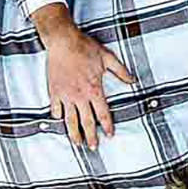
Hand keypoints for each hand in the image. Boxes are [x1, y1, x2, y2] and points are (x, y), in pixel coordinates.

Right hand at [36, 9, 135, 147]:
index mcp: (94, 89)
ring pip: (70, 120)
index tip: (110, 135)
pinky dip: (58, 117)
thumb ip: (120, 71)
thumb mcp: (107, 57)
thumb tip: (132, 80)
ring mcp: (66, 95)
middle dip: (91, 137)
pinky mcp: (55, 92)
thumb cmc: (85, 48)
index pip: (103, 114)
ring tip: (77, 144)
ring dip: (74, 134)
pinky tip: (60, 122)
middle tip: (93, 147)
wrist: (63, 41)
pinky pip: (56, 109)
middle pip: (87, 122)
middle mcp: (80, 96)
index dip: (107, 126)